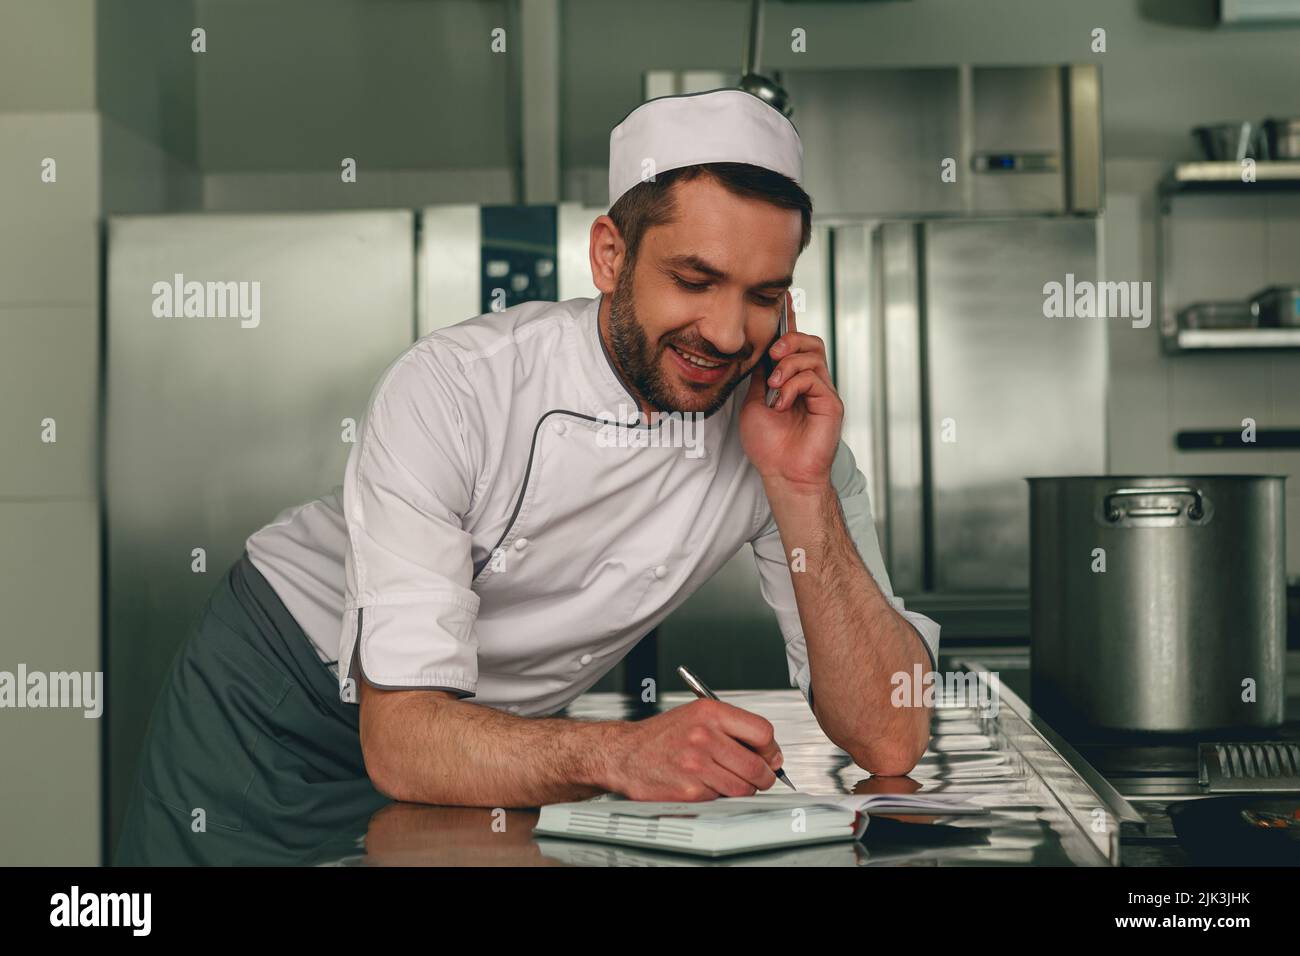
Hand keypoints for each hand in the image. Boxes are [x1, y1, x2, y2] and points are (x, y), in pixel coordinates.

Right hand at [604, 699, 782, 800]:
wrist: (624, 754)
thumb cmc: (661, 736)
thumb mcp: (696, 716)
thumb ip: (732, 728)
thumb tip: (768, 752)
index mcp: (709, 712)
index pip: (762, 732)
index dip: (771, 749)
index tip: (770, 757)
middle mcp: (704, 736)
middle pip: (756, 765)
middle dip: (764, 776)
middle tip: (759, 777)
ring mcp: (697, 764)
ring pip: (743, 787)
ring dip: (743, 789)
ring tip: (729, 780)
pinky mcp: (690, 790)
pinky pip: (722, 799)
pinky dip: (719, 796)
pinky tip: (705, 785)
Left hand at [739, 291, 842, 492]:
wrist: (781, 473)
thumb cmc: (768, 445)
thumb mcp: (753, 402)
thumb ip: (759, 376)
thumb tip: (758, 350)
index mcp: (792, 380)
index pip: (793, 345)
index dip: (789, 321)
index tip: (783, 299)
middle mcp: (810, 382)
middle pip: (810, 342)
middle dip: (790, 340)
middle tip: (773, 354)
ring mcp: (822, 392)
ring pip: (813, 355)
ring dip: (789, 364)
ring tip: (774, 385)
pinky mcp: (831, 404)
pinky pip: (814, 378)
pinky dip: (794, 386)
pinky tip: (782, 403)